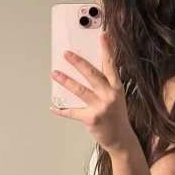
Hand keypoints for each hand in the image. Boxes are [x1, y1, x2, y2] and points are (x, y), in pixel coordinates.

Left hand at [50, 31, 134, 152]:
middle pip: (92, 75)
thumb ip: (105, 84)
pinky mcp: (91, 119)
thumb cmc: (116, 115)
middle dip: (78, 62)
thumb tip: (87, 69)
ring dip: (65, 81)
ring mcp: (100, 107)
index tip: (102, 35)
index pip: (111, 65)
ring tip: (55, 73)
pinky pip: (72, 112)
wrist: (121, 139)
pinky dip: (61, 110)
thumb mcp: (116, 96)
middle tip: (66, 54)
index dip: (107, 49)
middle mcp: (110, 95)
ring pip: (79, 90)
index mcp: (116, 87)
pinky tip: (53, 106)